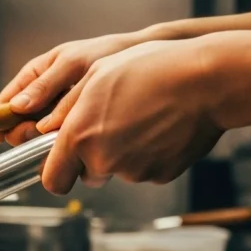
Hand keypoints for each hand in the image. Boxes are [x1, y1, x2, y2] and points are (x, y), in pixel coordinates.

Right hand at [0, 29, 158, 145]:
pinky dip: (62, 141)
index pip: (5, 103)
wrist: (148, 59)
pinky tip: (75, 137)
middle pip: (18, 124)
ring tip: (64, 131)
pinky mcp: (74, 125)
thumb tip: (17, 106)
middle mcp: (42, 95)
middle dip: (24, 132)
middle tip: (42, 132)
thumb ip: (45, 84)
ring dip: (44, 139)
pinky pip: (59, 139)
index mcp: (34, 75)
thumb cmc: (110, 52)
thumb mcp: (74, 63)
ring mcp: (57, 111)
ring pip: (37, 135)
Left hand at [36, 40, 223, 193]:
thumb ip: (65, 108)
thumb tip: (45, 128)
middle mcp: (103, 159)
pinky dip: (148, 155)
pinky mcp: (160, 175)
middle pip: (87, 176)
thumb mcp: (95, 75)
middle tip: (110, 126)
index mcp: (79, 136)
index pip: (53, 180)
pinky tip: (159, 128)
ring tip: (140, 118)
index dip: (55, 173)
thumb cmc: (150, 70)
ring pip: (117, 171)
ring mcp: (134, 170)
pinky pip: (145, 170)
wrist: (205, 81)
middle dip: (92, 159)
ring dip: (122, 154)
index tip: (61, 164)